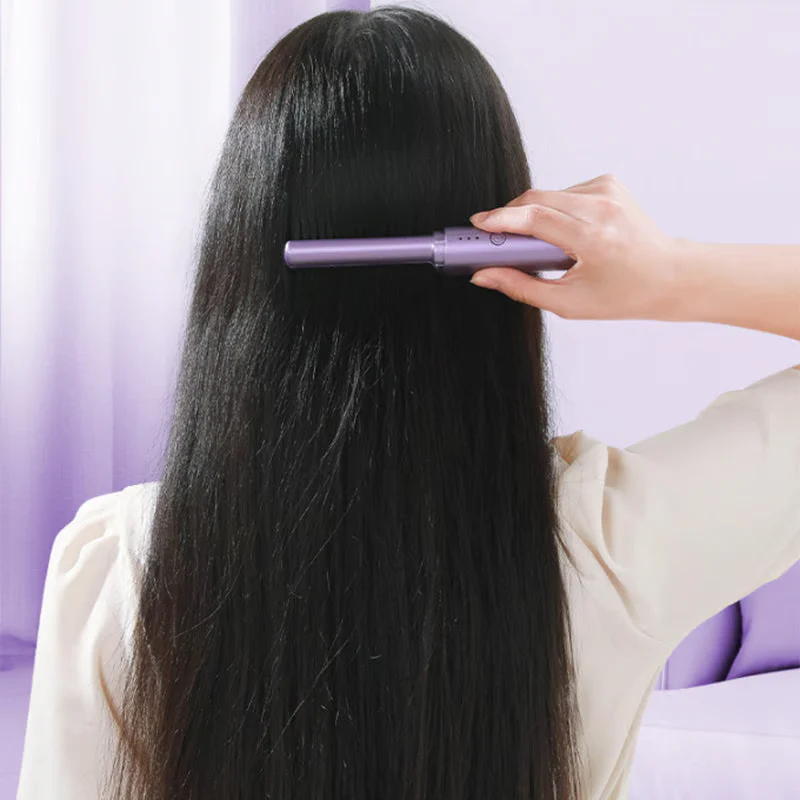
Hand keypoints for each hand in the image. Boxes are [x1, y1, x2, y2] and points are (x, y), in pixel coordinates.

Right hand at [469, 174, 685, 320]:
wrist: (670, 276)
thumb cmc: (624, 294)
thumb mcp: (569, 303)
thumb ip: (521, 287)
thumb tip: (483, 276)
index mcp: (594, 238)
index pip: (536, 218)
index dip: (500, 220)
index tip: (478, 224)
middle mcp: (602, 207)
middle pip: (535, 200)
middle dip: (508, 217)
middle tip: (492, 238)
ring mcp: (606, 190)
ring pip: (547, 195)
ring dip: (532, 216)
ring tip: (539, 246)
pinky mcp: (607, 183)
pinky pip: (563, 192)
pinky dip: (553, 211)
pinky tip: (563, 233)